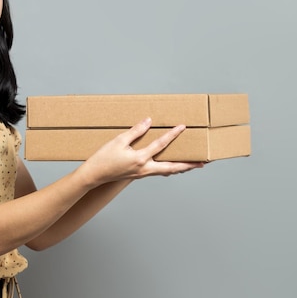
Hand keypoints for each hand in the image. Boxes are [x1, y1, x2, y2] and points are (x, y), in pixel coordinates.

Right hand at [79, 117, 204, 186]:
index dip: (172, 134)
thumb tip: (148, 121)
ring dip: (180, 168)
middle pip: (173, 167)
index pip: (161, 144)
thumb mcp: (118, 141)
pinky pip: (158, 172)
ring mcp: (143, 174)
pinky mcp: (139, 175)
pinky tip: (171, 168)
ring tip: (192, 165)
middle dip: (188, 165)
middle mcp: (145, 169)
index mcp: (140, 159)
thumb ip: (135, 131)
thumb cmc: (103, 158)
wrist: (94, 176)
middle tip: (203, 163)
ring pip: (167, 172)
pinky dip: (169, 169)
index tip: (182, 126)